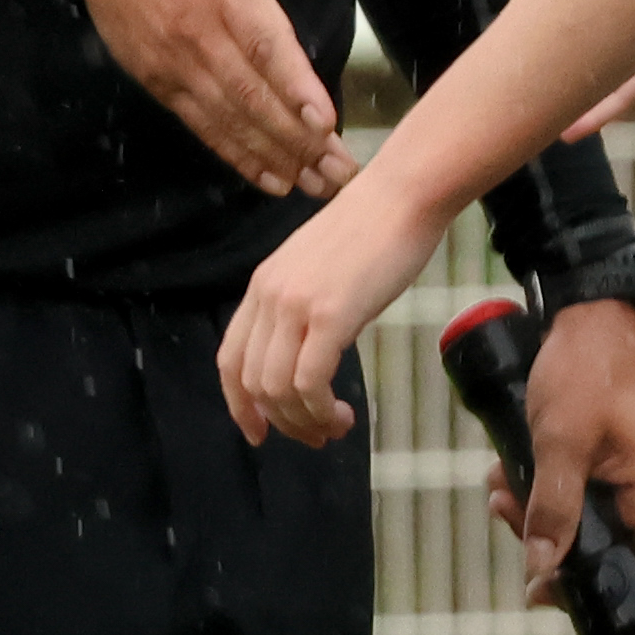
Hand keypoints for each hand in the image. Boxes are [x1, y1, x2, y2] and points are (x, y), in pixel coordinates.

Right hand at [75, 0, 394, 195]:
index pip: (263, 42)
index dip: (292, 83)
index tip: (324, 119)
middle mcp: (197, 30)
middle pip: (250, 93)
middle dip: (298, 139)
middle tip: (344, 174)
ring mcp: (172, 59)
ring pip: (226, 117)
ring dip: (272, 155)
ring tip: (317, 187)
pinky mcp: (155, 77)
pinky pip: (199, 122)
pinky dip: (233, 153)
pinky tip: (268, 178)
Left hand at [212, 175, 438, 452]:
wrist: (403, 197)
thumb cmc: (379, 229)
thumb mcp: (324, 269)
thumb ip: (308, 304)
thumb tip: (317, 346)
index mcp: (262, 287)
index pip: (231, 359)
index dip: (240, 404)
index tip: (262, 432)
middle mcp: (268, 298)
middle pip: (252, 382)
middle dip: (281, 421)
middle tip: (316, 437)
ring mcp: (296, 306)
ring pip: (277, 388)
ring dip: (304, 420)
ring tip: (335, 428)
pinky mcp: (331, 314)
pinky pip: (308, 379)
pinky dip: (319, 408)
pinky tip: (343, 413)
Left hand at [513, 290, 634, 574]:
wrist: (588, 315)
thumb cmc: (583, 374)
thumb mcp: (560, 442)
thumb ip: (553, 507)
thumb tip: (543, 569)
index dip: (631, 602)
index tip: (598, 629)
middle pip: (601, 548)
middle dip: (548, 544)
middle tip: (507, 518)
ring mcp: (622, 472)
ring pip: (576, 519)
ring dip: (533, 511)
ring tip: (501, 486)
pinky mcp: (600, 456)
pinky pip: (567, 492)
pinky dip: (536, 488)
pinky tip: (508, 469)